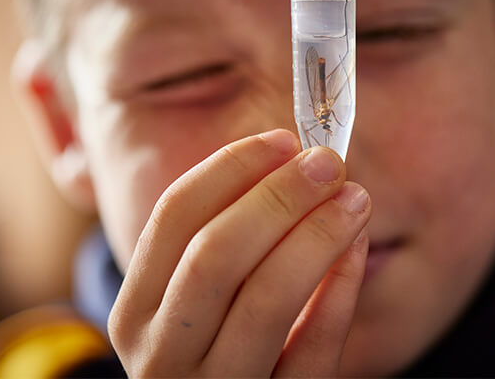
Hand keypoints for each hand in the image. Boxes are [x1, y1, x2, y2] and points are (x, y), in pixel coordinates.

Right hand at [108, 129, 370, 376]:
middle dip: (278, 197)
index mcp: (136, 311)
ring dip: (317, 235)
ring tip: (355, 199)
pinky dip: (340, 293)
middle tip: (328, 164)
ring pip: (266, 300)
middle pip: (215, 254)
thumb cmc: (216, 350)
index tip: (285, 140)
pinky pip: (314, 351)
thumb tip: (296, 166)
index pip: (173, 217)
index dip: (231, 167)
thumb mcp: (196, 303)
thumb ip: (227, 243)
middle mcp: (162, 355)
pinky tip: (357, 251)